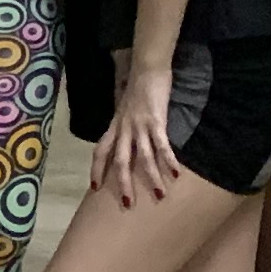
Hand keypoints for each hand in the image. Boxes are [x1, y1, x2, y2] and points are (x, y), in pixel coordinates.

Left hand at [95, 62, 185, 206]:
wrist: (146, 68)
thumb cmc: (137, 86)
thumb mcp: (124, 108)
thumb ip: (124, 124)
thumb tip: (126, 137)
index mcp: (114, 126)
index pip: (100, 151)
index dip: (96, 169)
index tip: (94, 187)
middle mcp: (123, 128)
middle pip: (119, 161)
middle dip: (123, 183)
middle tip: (127, 203)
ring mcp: (139, 125)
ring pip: (143, 157)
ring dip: (151, 177)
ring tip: (159, 194)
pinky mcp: (156, 121)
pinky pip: (162, 145)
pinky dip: (169, 160)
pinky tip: (176, 173)